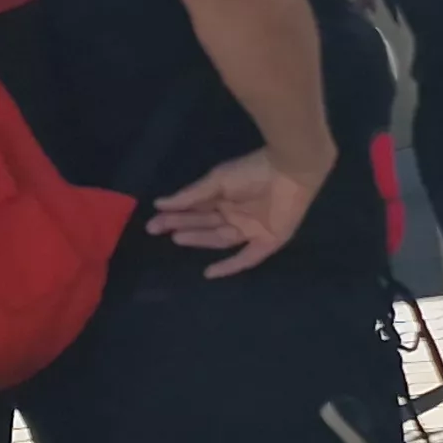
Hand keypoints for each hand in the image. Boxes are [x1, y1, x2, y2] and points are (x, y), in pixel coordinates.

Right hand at [146, 147, 321, 277]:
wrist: (289, 169)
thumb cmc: (252, 171)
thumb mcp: (217, 181)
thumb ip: (191, 196)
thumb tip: (160, 204)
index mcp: (226, 198)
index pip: (196, 211)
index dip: (174, 217)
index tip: (152, 222)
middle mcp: (237, 215)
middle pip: (205, 225)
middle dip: (181, 227)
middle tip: (155, 229)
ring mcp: (253, 228)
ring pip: (220, 239)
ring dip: (198, 239)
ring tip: (177, 238)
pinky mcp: (270, 240)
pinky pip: (248, 258)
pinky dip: (230, 266)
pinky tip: (209, 273)